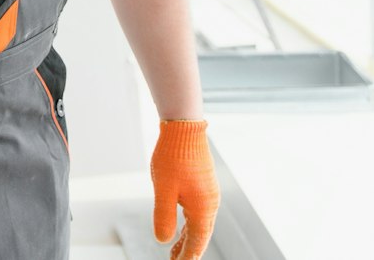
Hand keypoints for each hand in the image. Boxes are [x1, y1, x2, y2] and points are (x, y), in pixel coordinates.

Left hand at [150, 119, 217, 258]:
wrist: (184, 126)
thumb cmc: (173, 156)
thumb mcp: (163, 189)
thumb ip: (164, 217)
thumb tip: (163, 241)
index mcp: (203, 208)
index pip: (196, 242)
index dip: (187, 257)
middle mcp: (210, 203)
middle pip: (200, 236)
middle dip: (187, 251)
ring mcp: (209, 194)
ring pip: (199, 224)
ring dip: (187, 238)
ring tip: (174, 252)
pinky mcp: (204, 186)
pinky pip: (198, 213)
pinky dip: (188, 225)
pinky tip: (179, 228)